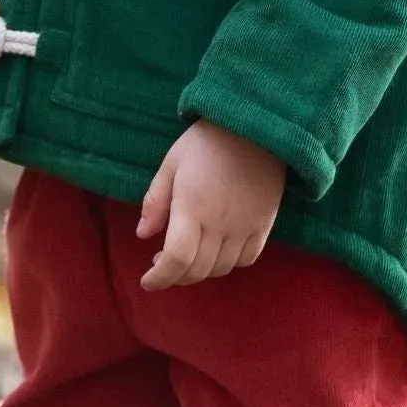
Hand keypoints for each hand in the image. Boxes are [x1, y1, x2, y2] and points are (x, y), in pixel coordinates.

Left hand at [137, 119, 286, 289]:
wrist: (255, 125)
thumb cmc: (207, 141)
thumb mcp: (172, 162)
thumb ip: (155, 201)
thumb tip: (142, 234)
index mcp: (191, 207)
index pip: (176, 259)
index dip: (160, 278)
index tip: (147, 280)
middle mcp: (219, 223)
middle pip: (197, 270)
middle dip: (175, 276)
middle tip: (163, 263)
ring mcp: (244, 226)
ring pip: (220, 269)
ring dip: (200, 271)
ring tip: (189, 256)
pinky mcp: (264, 224)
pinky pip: (247, 259)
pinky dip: (229, 263)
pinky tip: (218, 251)